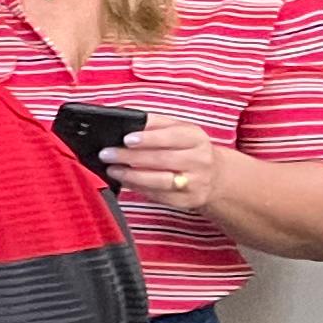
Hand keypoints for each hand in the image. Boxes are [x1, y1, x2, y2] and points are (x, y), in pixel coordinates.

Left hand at [108, 117, 222, 216]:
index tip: (126, 139)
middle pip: (162, 159)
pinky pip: (158, 195)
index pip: (172, 136)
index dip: (148, 138)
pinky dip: (138, 187)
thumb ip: (155, 124)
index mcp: (196, 138)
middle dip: (130, 157)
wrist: (215, 176)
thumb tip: (126, 122)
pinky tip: (125, 180)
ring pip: (159, 180)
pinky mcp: (186, 200)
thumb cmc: (188, 148)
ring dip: (131, 175)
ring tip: (112, 169)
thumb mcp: (179, 130)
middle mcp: (199, 160)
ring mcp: (194, 182)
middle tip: (107, 154)